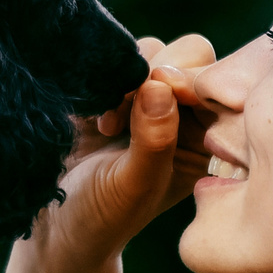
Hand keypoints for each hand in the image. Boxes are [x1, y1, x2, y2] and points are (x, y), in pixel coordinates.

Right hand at [37, 34, 214, 268]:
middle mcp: (183, 112)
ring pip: (152, 52)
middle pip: (190, 57)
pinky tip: (91, 117)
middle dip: (157, 76)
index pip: (218, 86)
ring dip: (126, 80)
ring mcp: (146, 97)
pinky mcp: (111, 87)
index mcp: (208, 139)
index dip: (191, 81)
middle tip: (126, 110)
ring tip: (107, 125)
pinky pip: (115, 56)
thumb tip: (160, 85)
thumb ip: (153, 140)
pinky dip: (103, 77)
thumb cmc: (103, 214)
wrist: (55, 220)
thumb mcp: (134, 185)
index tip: (156, 88)